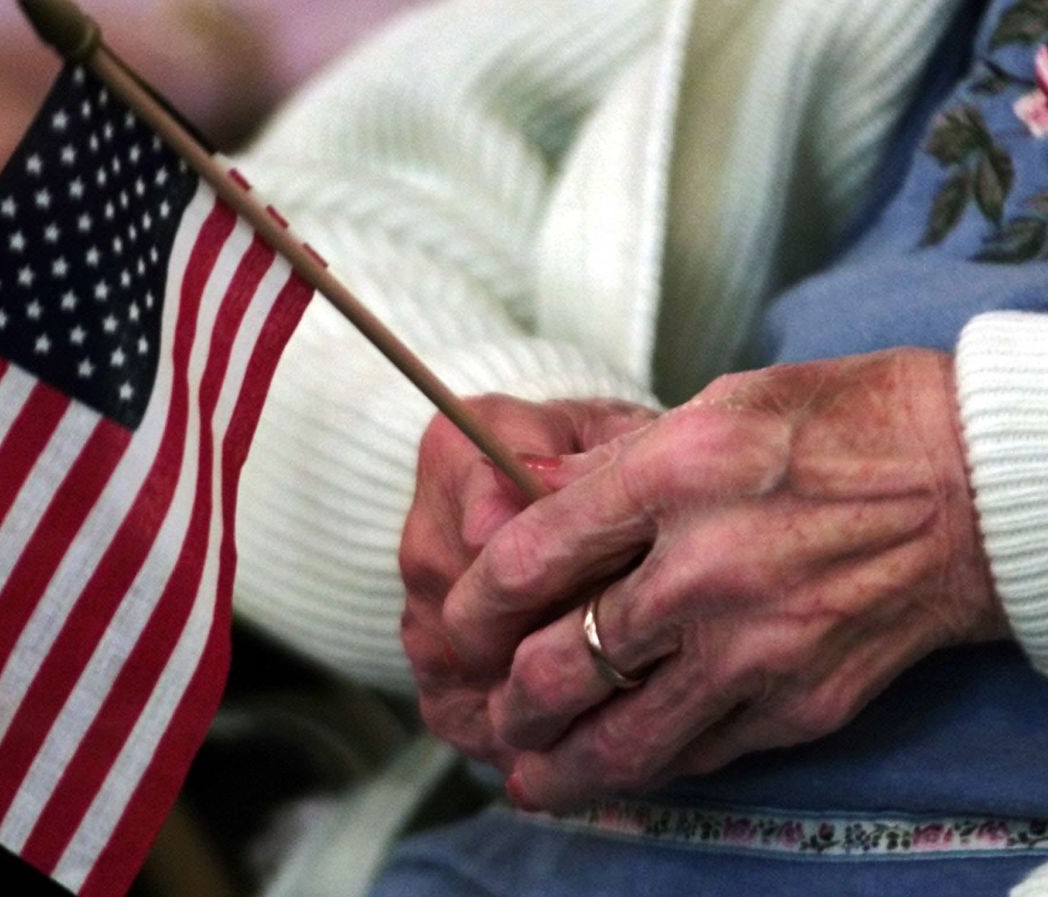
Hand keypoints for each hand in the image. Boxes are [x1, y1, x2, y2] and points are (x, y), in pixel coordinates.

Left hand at [439, 349, 1008, 811]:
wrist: (976, 487)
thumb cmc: (845, 426)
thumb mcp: (718, 405)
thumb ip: (611, 463)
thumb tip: (524, 494)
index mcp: (678, 474)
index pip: (530, 556)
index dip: (473, 602)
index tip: (459, 622)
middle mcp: (709, 568)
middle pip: (559, 665)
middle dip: (505, 699)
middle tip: (491, 704)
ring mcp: (759, 647)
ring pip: (621, 739)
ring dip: (557, 764)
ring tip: (526, 773)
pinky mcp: (801, 701)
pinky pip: (698, 754)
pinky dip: (647, 764)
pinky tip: (621, 763)